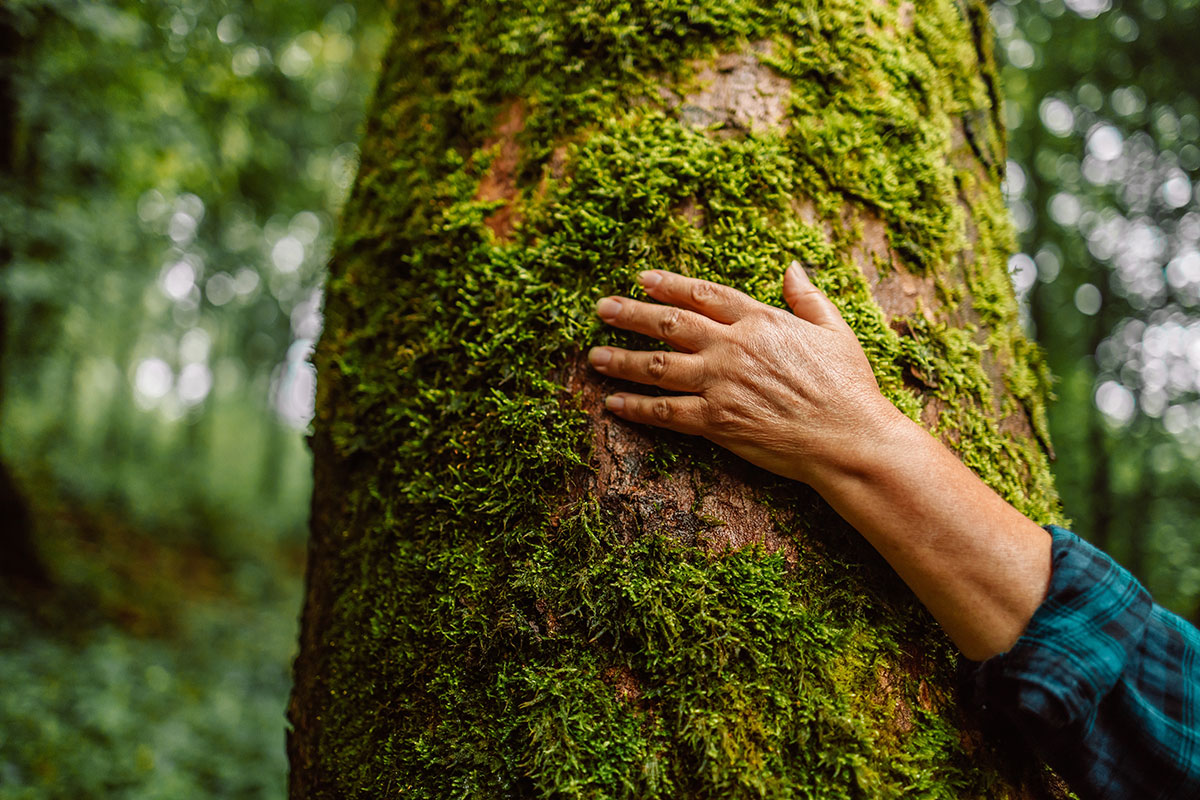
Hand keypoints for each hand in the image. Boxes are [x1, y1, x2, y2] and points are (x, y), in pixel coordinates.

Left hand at [588, 263, 903, 487]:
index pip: (703, 294)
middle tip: (602, 308)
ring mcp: (722, 384)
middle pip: (670, 325)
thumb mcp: (835, 330)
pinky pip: (667, 412)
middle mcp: (733, 348)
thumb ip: (806, 297)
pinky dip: (638, 408)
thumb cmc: (848, 386)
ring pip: (659, 367)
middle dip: (631, 314)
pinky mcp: (717, 421)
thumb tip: (791, 268)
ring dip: (623, 360)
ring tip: (594, 356)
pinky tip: (615, 403)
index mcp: (760, 321)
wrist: (849, 437)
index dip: (670, 285)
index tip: (642, 278)